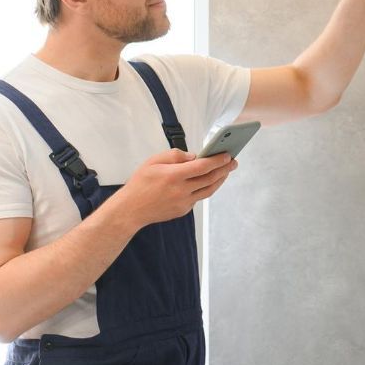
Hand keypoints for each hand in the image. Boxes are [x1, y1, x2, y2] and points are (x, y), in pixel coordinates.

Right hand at [113, 148, 236, 228]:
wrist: (131, 210)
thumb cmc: (140, 182)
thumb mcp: (153, 161)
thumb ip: (175, 156)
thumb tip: (194, 157)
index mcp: (174, 176)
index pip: (202, 166)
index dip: (217, 160)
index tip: (227, 154)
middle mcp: (181, 191)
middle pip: (210, 178)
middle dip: (224, 169)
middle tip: (233, 161)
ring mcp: (183, 203)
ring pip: (208, 190)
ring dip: (220, 180)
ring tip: (226, 171)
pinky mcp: (183, 210)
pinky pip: (198, 197)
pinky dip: (206, 188)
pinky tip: (209, 181)